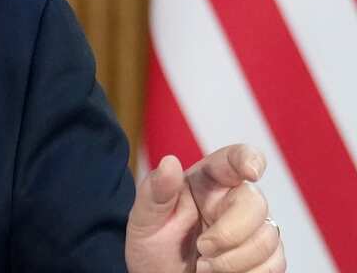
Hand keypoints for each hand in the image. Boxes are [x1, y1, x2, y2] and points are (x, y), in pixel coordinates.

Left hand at [125, 145, 285, 271]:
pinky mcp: (265, 257)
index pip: (233, 159)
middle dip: (229, 233)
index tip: (250, 172)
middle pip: (255, 203)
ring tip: (205, 267)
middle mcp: (233, 200)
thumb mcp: (144, 220)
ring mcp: (253, 228)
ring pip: (268, 237)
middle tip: (203, 249)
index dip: (248, 158)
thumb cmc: (154, 246)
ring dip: (234, 260)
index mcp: (206, 182)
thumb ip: (155, 193)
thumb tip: (170, 162)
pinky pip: (275, 264)